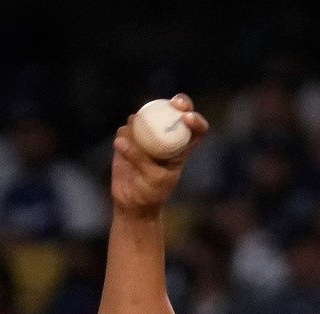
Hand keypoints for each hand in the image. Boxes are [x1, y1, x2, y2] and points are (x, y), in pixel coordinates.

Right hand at [111, 95, 208, 220]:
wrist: (133, 204)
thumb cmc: (151, 194)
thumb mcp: (153, 179)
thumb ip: (140, 159)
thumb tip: (122, 140)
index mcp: (182, 149)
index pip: (197, 130)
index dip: (196, 120)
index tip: (187, 117)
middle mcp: (167, 138)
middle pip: (176, 113)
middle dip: (179, 103)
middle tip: (175, 103)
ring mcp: (147, 137)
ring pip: (148, 117)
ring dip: (143, 118)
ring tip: (136, 124)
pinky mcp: (128, 141)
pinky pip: (126, 130)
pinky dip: (125, 133)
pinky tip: (122, 143)